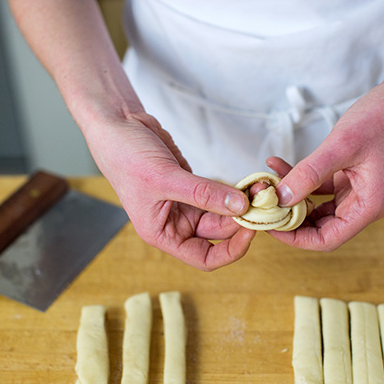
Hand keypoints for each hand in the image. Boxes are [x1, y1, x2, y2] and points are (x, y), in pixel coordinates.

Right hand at [88, 111, 254, 269]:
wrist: (120, 125)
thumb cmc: (127, 157)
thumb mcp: (165, 178)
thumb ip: (203, 193)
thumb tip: (239, 207)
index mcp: (162, 234)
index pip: (204, 257)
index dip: (231, 250)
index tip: (251, 229)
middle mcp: (175, 223)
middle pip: (219, 235)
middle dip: (242, 220)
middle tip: (263, 201)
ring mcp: (186, 204)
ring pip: (223, 214)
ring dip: (243, 204)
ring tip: (260, 189)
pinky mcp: (194, 185)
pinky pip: (220, 195)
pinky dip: (236, 191)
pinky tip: (250, 183)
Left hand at [266, 80, 383, 251]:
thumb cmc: (381, 119)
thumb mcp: (341, 146)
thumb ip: (310, 173)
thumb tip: (281, 198)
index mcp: (370, 206)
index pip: (328, 239)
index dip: (296, 237)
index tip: (269, 225)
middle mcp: (365, 204)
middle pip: (321, 227)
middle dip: (290, 217)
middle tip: (262, 203)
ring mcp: (358, 191)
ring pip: (317, 208)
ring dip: (292, 196)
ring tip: (267, 182)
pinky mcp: (352, 177)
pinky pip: (320, 188)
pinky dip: (301, 179)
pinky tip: (280, 165)